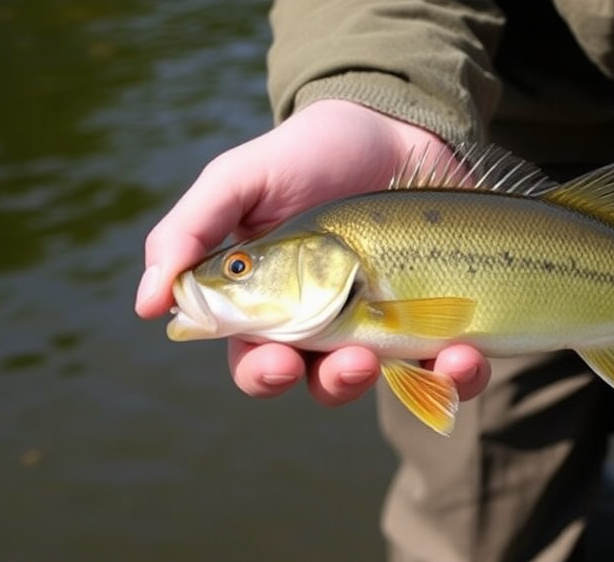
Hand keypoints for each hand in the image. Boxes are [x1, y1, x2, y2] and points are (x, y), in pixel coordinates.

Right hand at [136, 100, 490, 405]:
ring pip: (392, 383)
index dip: (263, 374)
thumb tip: (146, 303)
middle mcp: (330, 326)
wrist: (396, 124)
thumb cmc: (310, 152)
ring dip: (408, 385)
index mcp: (273, 306)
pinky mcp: (444, 318)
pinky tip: (467, 353)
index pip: (257, 362)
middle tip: (354, 361)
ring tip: (430, 354)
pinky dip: (460, 373)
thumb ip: (189, 230)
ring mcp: (389, 326)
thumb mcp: (241, 178)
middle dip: (337, 383)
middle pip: (324, 383)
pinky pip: (452, 367)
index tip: (277, 362)